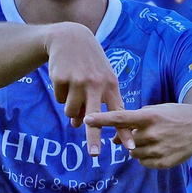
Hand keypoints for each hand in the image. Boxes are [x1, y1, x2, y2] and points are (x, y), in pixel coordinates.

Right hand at [43, 23, 130, 155]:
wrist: (70, 37)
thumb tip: (79, 125)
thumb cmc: (89, 62)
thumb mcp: (101, 78)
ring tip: (74, 90)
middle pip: (95, 119)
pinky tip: (65, 79)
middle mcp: (96, 84)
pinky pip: (60, 100)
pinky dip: (61, 95)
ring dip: (71, 109)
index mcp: (111, 85)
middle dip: (94, 139)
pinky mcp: (62, 79)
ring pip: (72, 112)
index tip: (131, 147)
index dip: (125, 132)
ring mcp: (78, 82)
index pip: (119, 113)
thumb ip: (96, 102)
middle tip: (95, 155)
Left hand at [82, 103, 191, 168]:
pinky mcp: (164, 163)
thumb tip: (115, 141)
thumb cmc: (175, 116)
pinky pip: (143, 163)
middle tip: (143, 132)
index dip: (102, 119)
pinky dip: (146, 157)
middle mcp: (153, 133)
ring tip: (155, 139)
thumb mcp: (156, 111)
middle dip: (130, 138)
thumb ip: (134, 123)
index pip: (120, 117)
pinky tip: (159, 148)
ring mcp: (159, 150)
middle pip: (126, 140)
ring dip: (137, 148)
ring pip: (133, 153)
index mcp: (150, 116)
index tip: (87, 119)